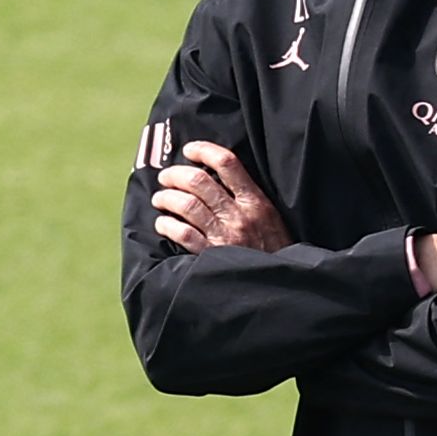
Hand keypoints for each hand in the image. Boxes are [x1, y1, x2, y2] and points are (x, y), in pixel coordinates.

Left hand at [149, 141, 287, 252]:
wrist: (277, 286)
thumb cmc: (274, 250)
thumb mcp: (270, 218)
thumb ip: (247, 198)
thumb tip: (215, 179)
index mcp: (255, 201)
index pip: (227, 163)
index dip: (204, 151)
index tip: (189, 150)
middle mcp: (239, 215)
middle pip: (199, 181)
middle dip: (176, 175)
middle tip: (165, 177)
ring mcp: (224, 236)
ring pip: (187, 205)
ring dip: (167, 198)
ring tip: (159, 198)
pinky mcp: (211, 256)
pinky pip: (183, 235)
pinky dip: (168, 225)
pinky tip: (162, 223)